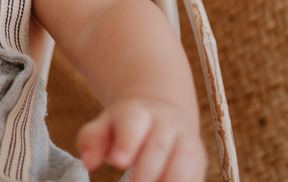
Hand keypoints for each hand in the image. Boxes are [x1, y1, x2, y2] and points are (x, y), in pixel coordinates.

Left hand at [76, 98, 206, 181]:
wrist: (162, 119)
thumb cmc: (125, 129)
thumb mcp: (105, 127)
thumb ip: (91, 140)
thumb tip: (87, 162)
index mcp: (139, 112)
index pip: (133, 122)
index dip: (126, 141)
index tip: (117, 161)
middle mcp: (167, 123)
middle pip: (158, 146)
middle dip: (145, 170)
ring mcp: (187, 141)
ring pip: (184, 162)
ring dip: (169, 181)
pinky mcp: (199, 162)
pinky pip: (196, 177)